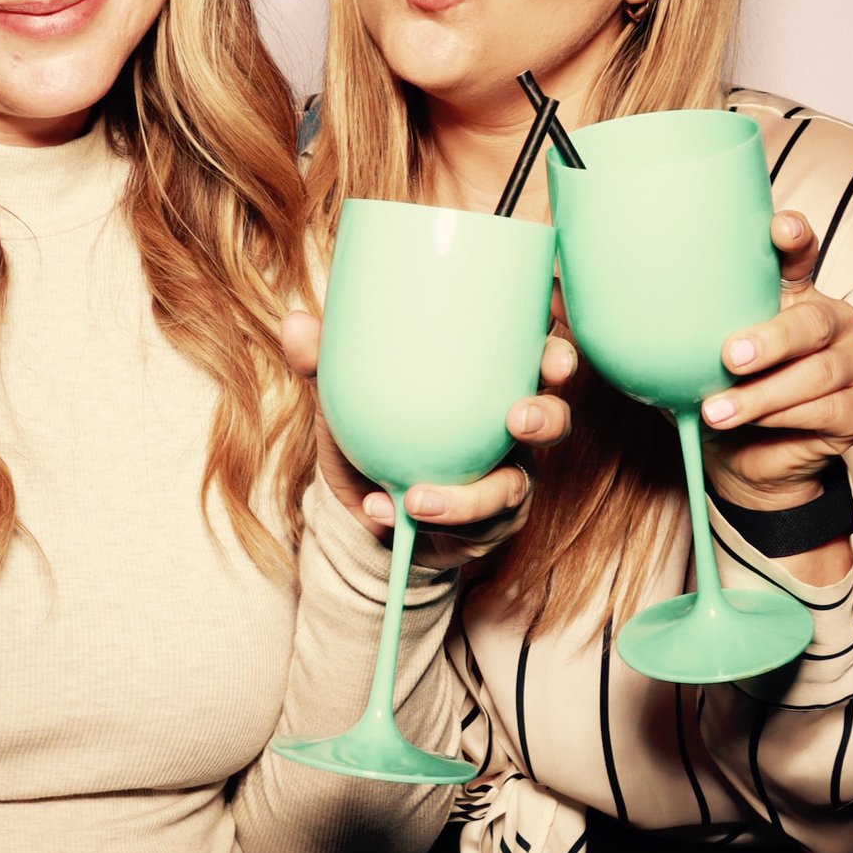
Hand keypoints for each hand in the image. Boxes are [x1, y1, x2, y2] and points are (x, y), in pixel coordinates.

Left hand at [279, 310, 576, 561]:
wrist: (365, 505)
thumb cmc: (372, 431)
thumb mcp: (345, 395)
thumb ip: (324, 362)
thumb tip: (296, 322)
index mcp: (491, 383)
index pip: (539, 355)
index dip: (556, 345)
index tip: (551, 341)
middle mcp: (509, 430)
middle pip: (553, 419)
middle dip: (546, 416)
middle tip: (519, 418)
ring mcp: (505, 480)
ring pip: (512, 489)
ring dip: (470, 497)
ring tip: (418, 498)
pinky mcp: (486, 527)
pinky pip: (469, 530)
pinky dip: (427, 524)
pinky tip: (382, 511)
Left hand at [699, 211, 852, 509]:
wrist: (741, 460)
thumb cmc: (717, 394)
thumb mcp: (691, 358)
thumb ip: (677, 327)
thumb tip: (614, 300)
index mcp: (793, 295)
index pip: (799, 256)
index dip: (794, 238)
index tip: (780, 228)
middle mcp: (831, 322)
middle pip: (812, 322)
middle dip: (770, 339)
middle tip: (729, 356)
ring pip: (818, 372)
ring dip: (763, 393)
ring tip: (717, 410)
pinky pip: (828, 410)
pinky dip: (785, 418)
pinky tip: (754, 425)